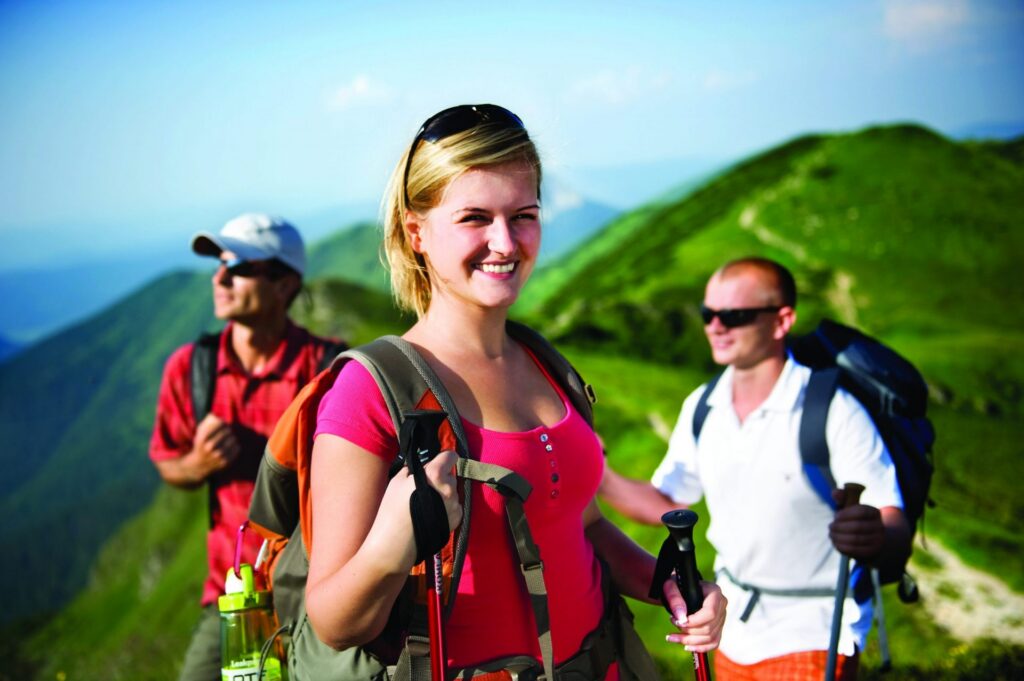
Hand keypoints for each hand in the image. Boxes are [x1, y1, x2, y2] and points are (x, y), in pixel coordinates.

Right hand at [186, 413, 239, 480]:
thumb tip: (214, 415)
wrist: (198, 466)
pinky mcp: (225, 462)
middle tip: (229, 431)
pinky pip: (237, 449)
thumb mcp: (199, 435)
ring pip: (233, 440)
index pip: (219, 425)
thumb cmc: (200, 446)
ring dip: (232, 438)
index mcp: (202, 439)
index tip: (223, 424)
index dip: (222, 423)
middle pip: (227, 432)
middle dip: (228, 430)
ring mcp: (218, 456)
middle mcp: (210, 447)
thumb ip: (206, 424)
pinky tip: (233, 446)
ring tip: (231, 438)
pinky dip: (236, 446)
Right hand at [374, 449, 462, 568]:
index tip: (440, 461)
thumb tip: (420, 466)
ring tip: (428, 505)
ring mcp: (455, 504)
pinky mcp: (457, 519)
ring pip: (453, 491)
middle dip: (441, 478)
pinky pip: (455, 506)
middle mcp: (449, 487)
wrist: (396, 543)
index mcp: (435, 474)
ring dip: (444, 493)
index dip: (445, 457)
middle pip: (450, 475)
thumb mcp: (397, 481)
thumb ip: (413, 470)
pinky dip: (448, 507)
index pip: (450, 456)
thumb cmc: (392, 510)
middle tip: (426, 488)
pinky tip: (434, 515)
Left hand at [663, 579, 725, 651]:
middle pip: (709, 628)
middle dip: (688, 632)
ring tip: (673, 637)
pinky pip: (713, 643)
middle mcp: (721, 605)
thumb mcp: (671, 586)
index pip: (710, 612)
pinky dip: (700, 647)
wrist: (681, 588)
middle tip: (672, 624)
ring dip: (690, 641)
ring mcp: (721, 618)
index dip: (694, 621)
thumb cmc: (677, 585)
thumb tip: (681, 618)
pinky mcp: (718, 628)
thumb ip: (675, 599)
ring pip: (710, 637)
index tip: (677, 622)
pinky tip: (686, 646)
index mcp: (714, 592)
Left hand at [829, 488, 884, 559]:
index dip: (845, 514)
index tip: (836, 516)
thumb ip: (842, 497)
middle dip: (839, 527)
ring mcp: (878, 540)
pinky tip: (836, 542)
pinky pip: (856, 550)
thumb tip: (835, 493)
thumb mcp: (850, 507)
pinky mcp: (872, 552)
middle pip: (857, 527)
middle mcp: (880, 526)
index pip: (861, 512)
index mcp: (875, 512)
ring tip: (831, 534)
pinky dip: (842, 546)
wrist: (868, 539)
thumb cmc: (854, 519)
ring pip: (856, 540)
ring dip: (839, 537)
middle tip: (830, 527)